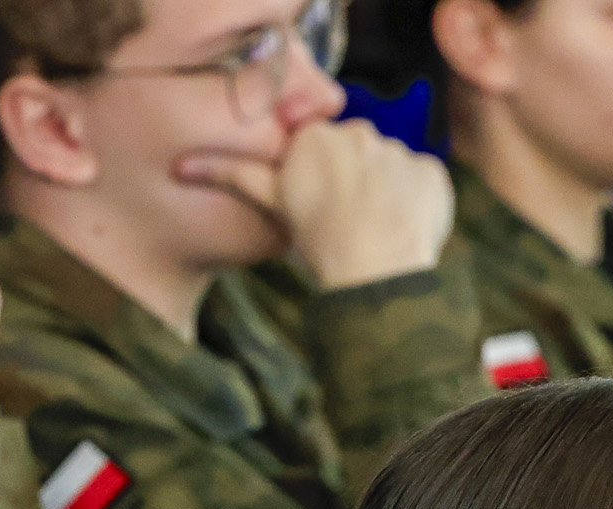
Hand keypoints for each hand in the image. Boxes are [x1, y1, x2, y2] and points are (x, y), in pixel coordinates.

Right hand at [176, 120, 453, 290]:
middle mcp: (359, 133)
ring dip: (387, 191)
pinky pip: (425, 182)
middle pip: (357, 152)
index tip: (322, 204)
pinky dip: (419, 201)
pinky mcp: (432, 172)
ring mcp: (399, 152)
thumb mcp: (272, 204)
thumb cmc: (318, 241)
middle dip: (354, 178)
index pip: (320, 146)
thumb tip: (180, 166)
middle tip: (349, 219)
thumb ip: (232, 174)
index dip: (321, 177)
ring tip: (378, 227)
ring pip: (391, 167)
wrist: (374, 271)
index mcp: (317, 137)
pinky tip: (405, 226)